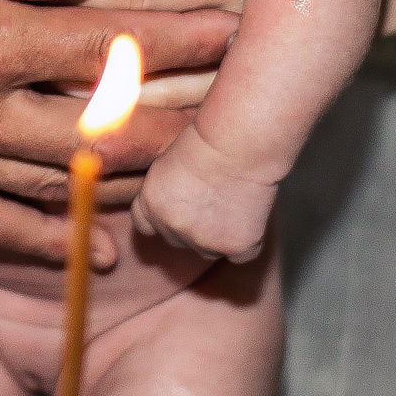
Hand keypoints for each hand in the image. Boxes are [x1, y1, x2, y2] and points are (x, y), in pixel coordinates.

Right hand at [0, 0, 238, 265]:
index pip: (105, 39)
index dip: (178, 32)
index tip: (240, 22)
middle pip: (103, 122)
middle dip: (183, 110)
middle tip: (246, 101)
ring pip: (65, 179)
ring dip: (138, 177)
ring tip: (202, 168)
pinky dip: (54, 240)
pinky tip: (100, 248)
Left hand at [129, 129, 279, 261]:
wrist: (239, 141)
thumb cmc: (208, 140)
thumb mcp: (169, 161)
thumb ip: (164, 192)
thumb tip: (173, 207)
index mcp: (151, 204)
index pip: (146, 226)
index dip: (162, 218)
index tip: (178, 206)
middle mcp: (172, 227)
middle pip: (178, 240)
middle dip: (192, 226)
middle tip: (213, 198)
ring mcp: (203, 240)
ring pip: (209, 250)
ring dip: (218, 236)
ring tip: (232, 202)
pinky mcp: (234, 246)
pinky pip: (241, 255)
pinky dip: (247, 241)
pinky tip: (250, 215)